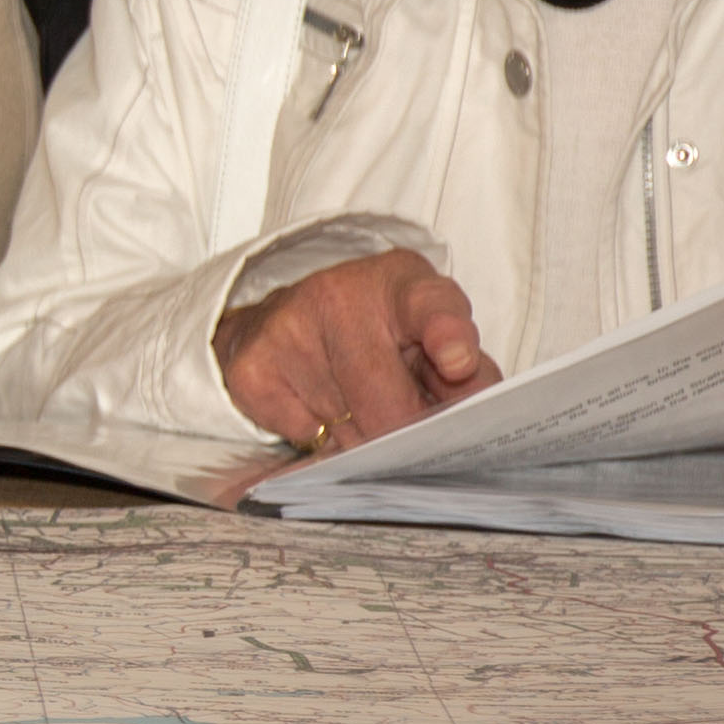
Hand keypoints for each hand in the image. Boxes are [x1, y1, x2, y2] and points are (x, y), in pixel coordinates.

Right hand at [216, 248, 496, 454]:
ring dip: (364, 438)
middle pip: (387, 401)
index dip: (447, 334)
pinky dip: (318, 437)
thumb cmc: (374, 329)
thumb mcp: (428, 333)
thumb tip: (472, 416)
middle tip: (410, 435)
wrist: (280, 317)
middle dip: (406, 434)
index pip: (430, 305)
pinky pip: (303, 434)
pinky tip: (318, 408)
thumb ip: (466, 372)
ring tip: (360, 406)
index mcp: (400, 285)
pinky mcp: (252, 368)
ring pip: (346, 428)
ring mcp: (288, 330)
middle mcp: (339, 297)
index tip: (458, 362)